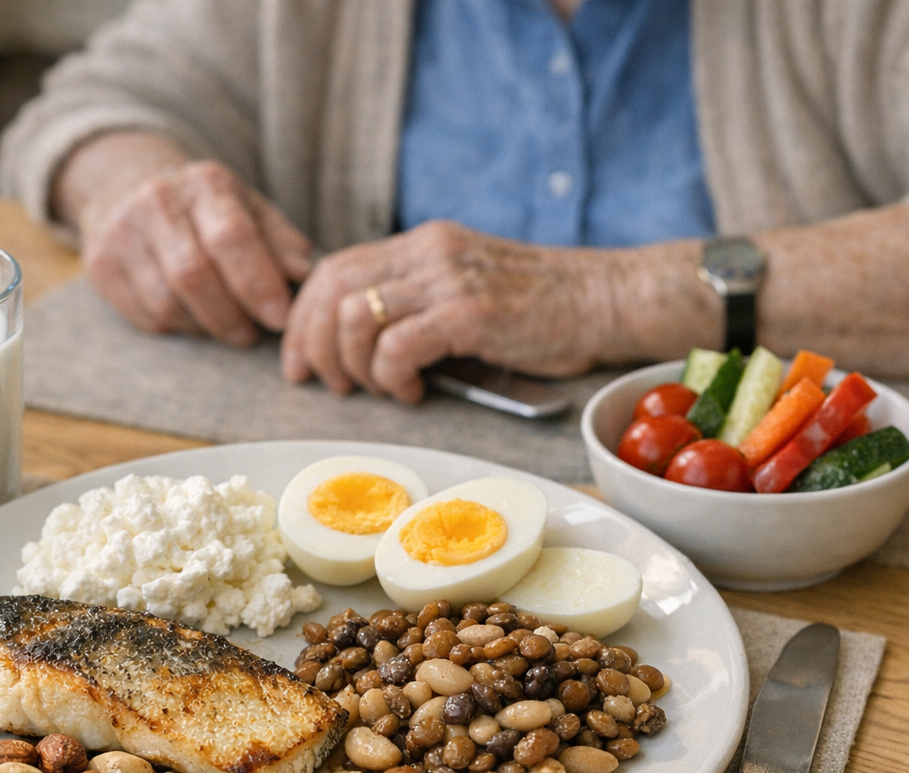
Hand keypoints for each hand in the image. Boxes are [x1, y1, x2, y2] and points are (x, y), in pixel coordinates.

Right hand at [80, 159, 313, 346]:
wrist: (127, 187)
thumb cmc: (204, 209)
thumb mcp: (248, 210)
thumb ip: (280, 242)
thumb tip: (304, 273)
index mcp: (204, 184)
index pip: (230, 237)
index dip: (258, 283)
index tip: (280, 317)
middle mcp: (156, 202)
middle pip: (194, 275)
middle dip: (231, 315)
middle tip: (252, 334)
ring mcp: (121, 232)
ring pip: (167, 302)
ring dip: (205, 326)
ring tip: (227, 326)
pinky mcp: (99, 263)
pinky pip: (145, 315)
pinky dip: (178, 327)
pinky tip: (193, 318)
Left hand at [280, 221, 614, 402]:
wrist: (607, 300)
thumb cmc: (543, 310)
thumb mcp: (467, 292)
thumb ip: (419, 304)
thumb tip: (361, 346)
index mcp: (423, 244)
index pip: (333, 268)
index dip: (303, 318)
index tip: (301, 361)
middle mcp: (428, 252)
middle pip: (330, 288)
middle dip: (313, 343)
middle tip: (326, 384)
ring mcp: (448, 279)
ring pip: (355, 317)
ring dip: (352, 365)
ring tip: (380, 390)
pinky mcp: (469, 312)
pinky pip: (397, 346)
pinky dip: (390, 376)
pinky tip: (413, 391)